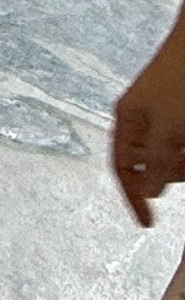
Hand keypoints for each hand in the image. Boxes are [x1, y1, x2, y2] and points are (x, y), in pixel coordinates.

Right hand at [112, 18, 184, 224]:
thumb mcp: (164, 129)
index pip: (121, 169)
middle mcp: (143, 118)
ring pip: (174, 155)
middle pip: (152, 164)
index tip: (148, 222)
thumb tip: (147, 191)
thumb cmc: (178, 78)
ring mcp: (166, 115)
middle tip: (184, 167)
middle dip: (170, 174)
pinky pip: (182, 144)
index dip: (133, 197)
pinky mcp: (183, 113)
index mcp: (126, 120)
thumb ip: (153, 163)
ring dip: (183, 161)